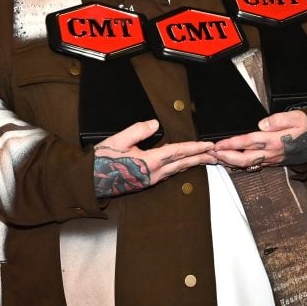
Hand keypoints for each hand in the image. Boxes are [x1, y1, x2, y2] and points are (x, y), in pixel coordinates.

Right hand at [93, 120, 216, 197]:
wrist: (91, 181)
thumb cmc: (102, 161)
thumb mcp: (119, 140)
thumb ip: (138, 130)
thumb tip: (155, 123)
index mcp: (150, 162)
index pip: (178, 152)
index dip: (195, 148)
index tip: (208, 146)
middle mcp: (154, 173)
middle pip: (183, 163)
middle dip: (200, 158)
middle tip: (216, 155)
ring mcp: (151, 180)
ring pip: (177, 170)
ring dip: (192, 163)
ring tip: (205, 159)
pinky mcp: (146, 182)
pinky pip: (169, 173)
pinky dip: (180, 167)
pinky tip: (183, 165)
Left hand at [212, 110, 306, 170]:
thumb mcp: (298, 117)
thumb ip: (279, 119)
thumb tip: (262, 124)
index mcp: (276, 141)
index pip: (249, 142)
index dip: (232, 144)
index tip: (219, 144)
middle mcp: (272, 153)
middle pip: (244, 158)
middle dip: (226, 157)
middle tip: (211, 154)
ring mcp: (272, 159)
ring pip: (247, 163)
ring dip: (230, 161)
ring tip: (216, 157)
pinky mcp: (272, 162)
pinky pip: (253, 164)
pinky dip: (240, 163)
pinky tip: (231, 160)